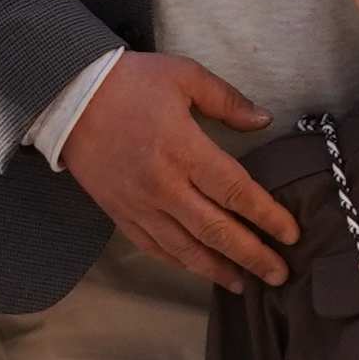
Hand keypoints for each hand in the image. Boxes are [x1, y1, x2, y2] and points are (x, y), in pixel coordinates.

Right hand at [65, 53, 298, 293]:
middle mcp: (164, 186)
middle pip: (216, 231)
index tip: (291, 234)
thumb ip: (227, 100)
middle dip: (252, 256)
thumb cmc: (130, 81)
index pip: (236, 192)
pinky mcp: (119, 212)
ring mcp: (139, 204)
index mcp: (185, 150)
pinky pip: (153, 246)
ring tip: (244, 283)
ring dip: (217, 269)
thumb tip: (264, 120)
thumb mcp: (185, 76)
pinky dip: (179, 262)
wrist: (67, 95)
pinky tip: (198, 269)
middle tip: (280, 274)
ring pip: (185, 248)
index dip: (267, 217)